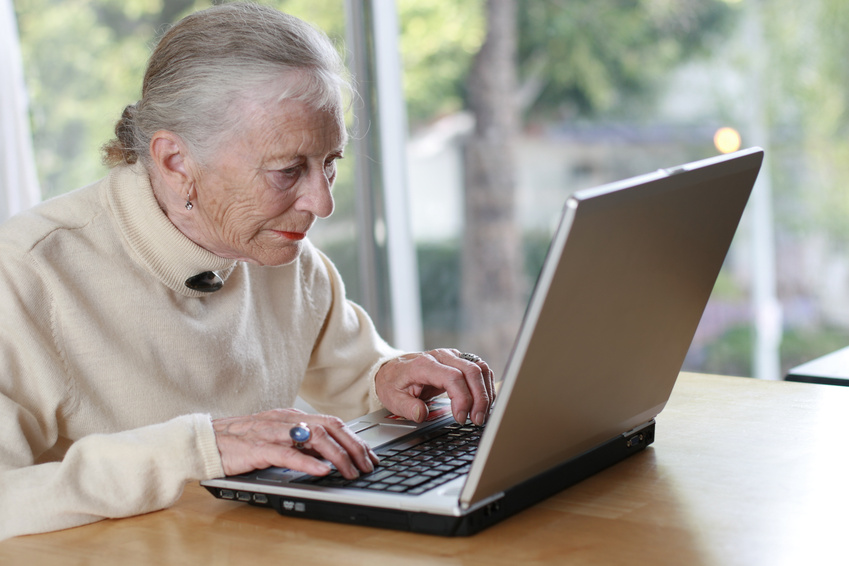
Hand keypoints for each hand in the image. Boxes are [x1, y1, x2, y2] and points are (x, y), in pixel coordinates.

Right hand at [212, 409, 378, 478]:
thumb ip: (301, 443)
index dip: (355, 439)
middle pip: (330, 427)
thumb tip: (329, 455)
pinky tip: (322, 471)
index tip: (369, 455)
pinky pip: (286, 454)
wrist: (206, 440)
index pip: (333, 423)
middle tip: (368, 465)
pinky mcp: (257, 448)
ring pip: (313, 438)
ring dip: (337, 455)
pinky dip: (307, 463)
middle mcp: (286, 420)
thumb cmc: (241, 442)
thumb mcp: (277, 438)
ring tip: (351, 471)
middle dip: (354, 446)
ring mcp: (272, 432)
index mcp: (293, 417)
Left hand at [375, 349, 494, 425]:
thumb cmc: (393, 383)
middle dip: (480, 398)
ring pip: (480, 368)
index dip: (462, 398)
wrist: (392, 368)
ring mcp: (452, 356)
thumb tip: (421, 414)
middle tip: (477, 420)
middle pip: (472, 371)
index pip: (453, 377)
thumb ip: (406, 407)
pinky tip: (484, 403)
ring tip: (481, 414)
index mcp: (424, 364)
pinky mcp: (459, 361)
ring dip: (486, 392)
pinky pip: (480, 370)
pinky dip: (486, 386)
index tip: (461, 417)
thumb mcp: (392, 398)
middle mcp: (441, 356)